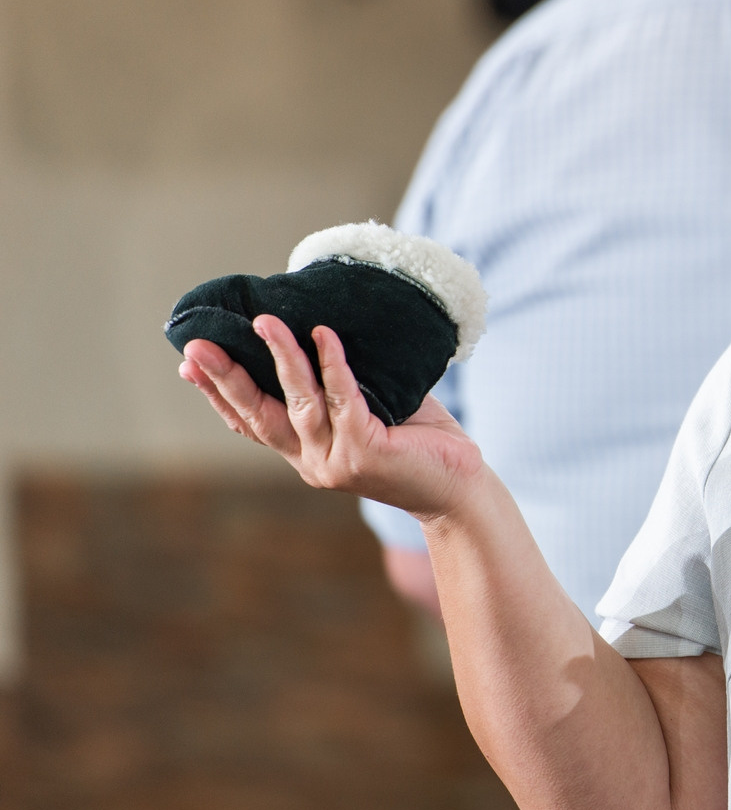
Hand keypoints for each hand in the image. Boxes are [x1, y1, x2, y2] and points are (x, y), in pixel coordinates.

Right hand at [178, 315, 483, 518]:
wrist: (462, 488)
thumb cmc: (420, 443)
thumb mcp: (370, 410)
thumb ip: (341, 385)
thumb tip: (321, 328)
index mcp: (307, 453)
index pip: (253, 423)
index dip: (218, 395)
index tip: (188, 364)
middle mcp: (313, 462)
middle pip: (258, 416)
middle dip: (225, 379)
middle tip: (194, 346)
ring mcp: (337, 460)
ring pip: (298, 402)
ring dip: (279, 359)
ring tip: (264, 322)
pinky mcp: (366, 452)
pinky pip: (344, 399)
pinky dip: (333, 364)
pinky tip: (323, 334)